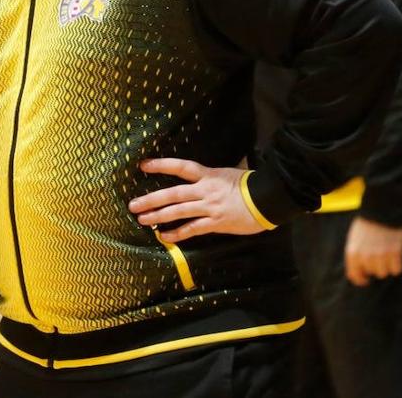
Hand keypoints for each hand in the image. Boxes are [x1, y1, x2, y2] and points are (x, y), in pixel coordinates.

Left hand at [127, 158, 265, 241]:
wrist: (269, 199)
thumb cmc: (252, 183)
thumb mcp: (232, 171)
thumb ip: (217, 173)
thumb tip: (213, 168)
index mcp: (208, 175)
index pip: (180, 167)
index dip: (161, 165)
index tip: (143, 165)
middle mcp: (205, 190)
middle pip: (173, 193)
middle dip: (151, 199)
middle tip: (132, 205)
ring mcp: (209, 207)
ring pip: (178, 212)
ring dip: (159, 216)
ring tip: (142, 219)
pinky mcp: (216, 223)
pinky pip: (192, 229)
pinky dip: (177, 234)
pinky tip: (164, 237)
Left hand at [344, 216, 401, 285]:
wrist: (381, 211)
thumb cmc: (367, 223)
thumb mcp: (354, 239)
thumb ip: (355, 255)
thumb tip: (359, 270)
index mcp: (352, 253)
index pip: (354, 276)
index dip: (361, 279)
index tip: (366, 280)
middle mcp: (365, 257)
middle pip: (371, 273)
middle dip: (375, 266)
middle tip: (378, 253)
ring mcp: (380, 257)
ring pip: (384, 273)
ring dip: (386, 266)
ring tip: (387, 252)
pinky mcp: (394, 254)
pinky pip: (396, 270)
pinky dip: (397, 265)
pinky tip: (395, 255)